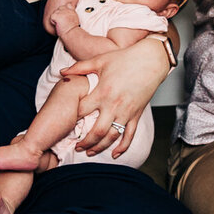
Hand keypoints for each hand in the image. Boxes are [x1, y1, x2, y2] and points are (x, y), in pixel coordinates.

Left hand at [48, 4, 80, 36]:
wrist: (71, 33)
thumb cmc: (73, 29)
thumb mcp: (75, 18)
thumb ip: (72, 12)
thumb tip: (69, 11)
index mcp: (72, 10)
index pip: (67, 5)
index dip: (65, 9)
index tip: (65, 15)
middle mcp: (66, 10)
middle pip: (60, 8)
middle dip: (59, 13)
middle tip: (62, 21)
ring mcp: (61, 12)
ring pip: (55, 12)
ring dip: (56, 17)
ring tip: (60, 24)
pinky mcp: (56, 16)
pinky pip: (51, 17)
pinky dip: (53, 21)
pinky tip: (57, 24)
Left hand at [60, 36, 167, 157]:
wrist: (151, 61)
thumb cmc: (125, 59)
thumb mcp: (100, 60)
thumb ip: (80, 67)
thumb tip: (63, 72)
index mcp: (102, 92)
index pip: (82, 111)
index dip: (71, 118)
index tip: (64, 124)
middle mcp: (114, 105)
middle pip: (97, 131)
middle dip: (85, 142)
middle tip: (76, 147)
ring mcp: (126, 112)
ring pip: (112, 137)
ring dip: (100, 147)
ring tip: (90, 152)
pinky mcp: (136, 115)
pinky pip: (130, 135)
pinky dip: (123, 147)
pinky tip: (115, 154)